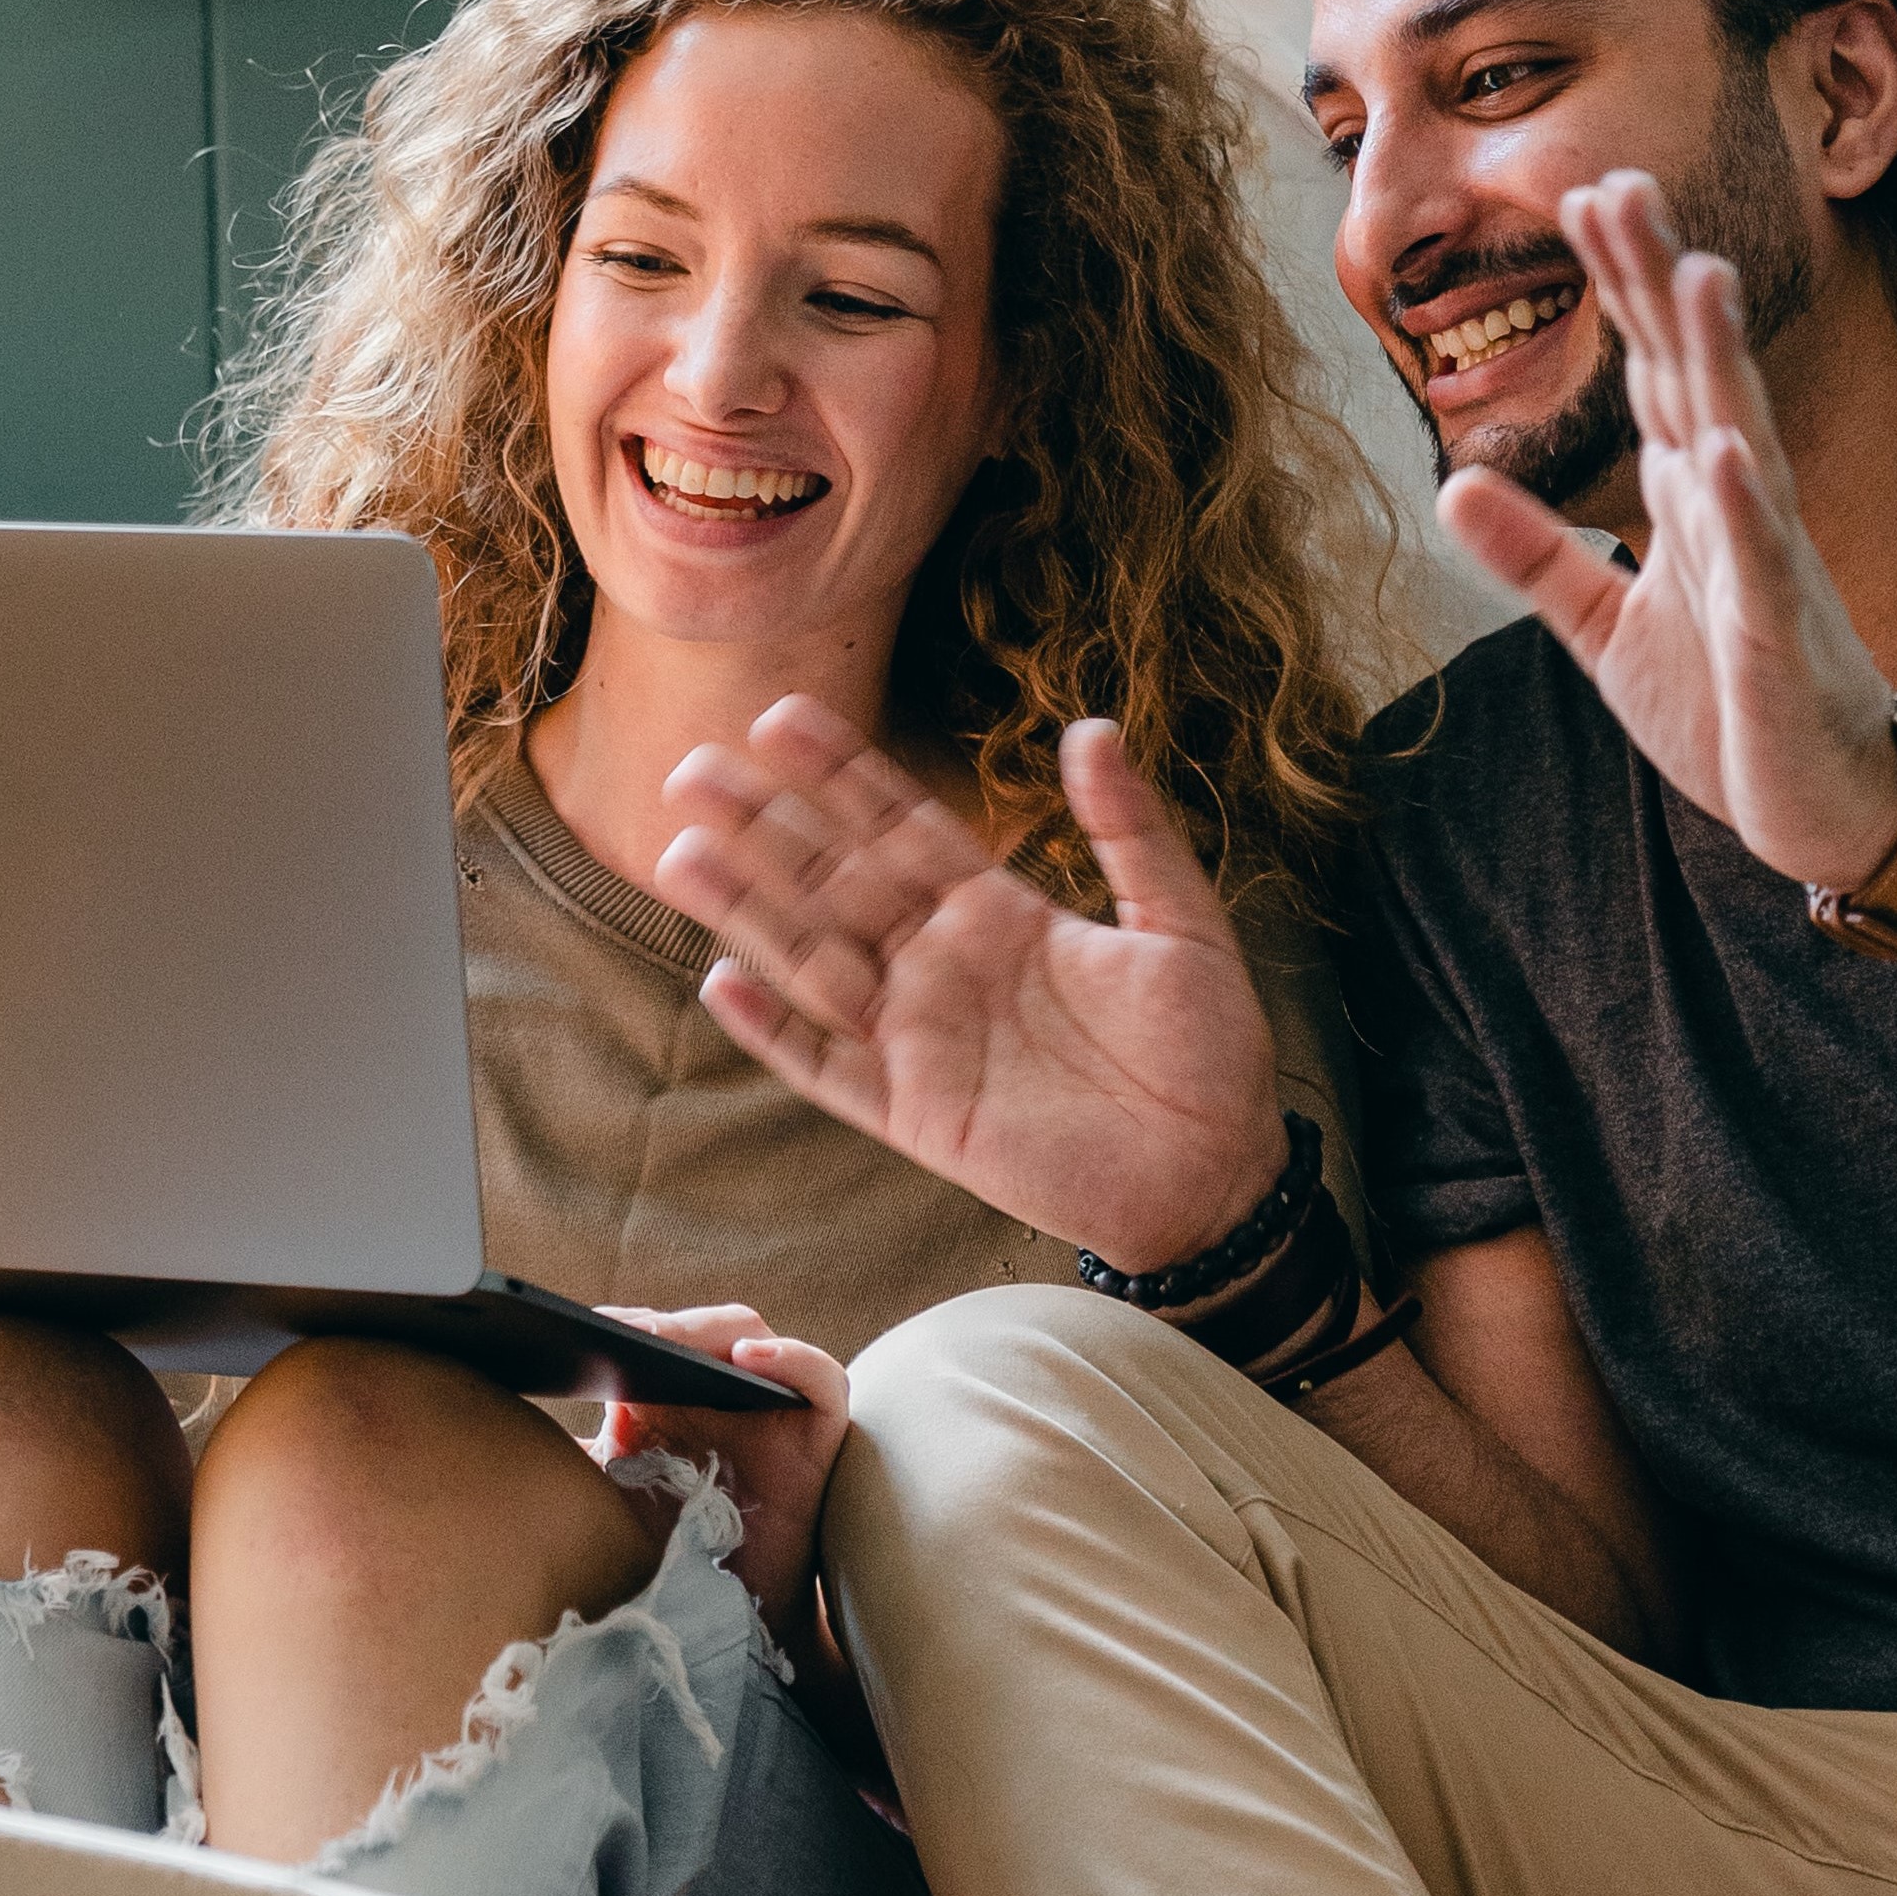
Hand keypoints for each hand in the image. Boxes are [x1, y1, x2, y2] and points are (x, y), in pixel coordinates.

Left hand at [594, 1305, 847, 1652]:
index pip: (653, 1337)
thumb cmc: (669, 1557)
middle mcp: (723, 1391)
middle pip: (699, 1332)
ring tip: (668, 1339)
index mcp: (671, 1395)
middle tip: (620, 1332)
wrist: (728, 1621)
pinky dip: (791, 1358)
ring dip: (711, 1331)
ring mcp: (773, 1405)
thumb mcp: (605, 1501)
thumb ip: (565, 1464)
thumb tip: (486, 1429)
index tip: (578, 1332)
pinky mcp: (818, 1429)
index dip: (622, 1328)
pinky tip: (750, 1358)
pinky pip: (820, 1376)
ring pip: (753, 1336)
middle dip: (660, 1327)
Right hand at [654, 695, 1288, 1273]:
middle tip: (691, 769)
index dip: (841, 774)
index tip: (781, 718)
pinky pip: (829, 1069)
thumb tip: (1093, 728)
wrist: (1217, 1176)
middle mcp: (946, 966)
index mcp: (1002, 912)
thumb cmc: (1209, 1051)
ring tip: (679, 853)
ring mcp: (925, 1040)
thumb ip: (1131, 831)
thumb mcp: (1180, 925)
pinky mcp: (918, 1115)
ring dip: (749, 911)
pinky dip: (776, 1033)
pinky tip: (723, 984)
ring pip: (814, 962)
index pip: (902, 826)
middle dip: (765, 827)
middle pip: (834, 882)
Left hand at [1437, 171, 1896, 889]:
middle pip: (1692, 375)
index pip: (1652, 371)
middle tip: (1624, 180)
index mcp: (1693, 499)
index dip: (1621, 287)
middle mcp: (1736, 510)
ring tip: (1699, 272)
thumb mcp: (1603, 629)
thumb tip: (1453, 482)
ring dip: (1720, 360)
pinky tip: (1728, 452)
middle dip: (1659, 282)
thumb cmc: (1729, 708)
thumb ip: (1534, 556)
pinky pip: (1763, 568)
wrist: (1826, 806)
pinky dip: (1745, 510)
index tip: (1586, 196)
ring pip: (1740, 442)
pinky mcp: (1781, 642)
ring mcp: (1765, 569)